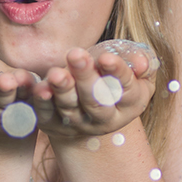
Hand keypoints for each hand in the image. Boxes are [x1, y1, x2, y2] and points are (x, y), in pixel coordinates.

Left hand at [28, 42, 156, 139]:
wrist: (91, 97)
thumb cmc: (113, 73)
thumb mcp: (133, 65)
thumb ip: (140, 61)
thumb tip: (142, 65)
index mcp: (130, 104)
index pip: (125, 89)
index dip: (117, 73)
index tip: (106, 58)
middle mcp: (106, 120)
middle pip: (96, 102)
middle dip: (85, 78)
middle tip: (76, 55)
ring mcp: (80, 125)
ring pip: (71, 109)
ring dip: (63, 90)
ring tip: (56, 73)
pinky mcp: (56, 126)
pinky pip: (47, 115)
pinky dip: (42, 102)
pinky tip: (40, 87)